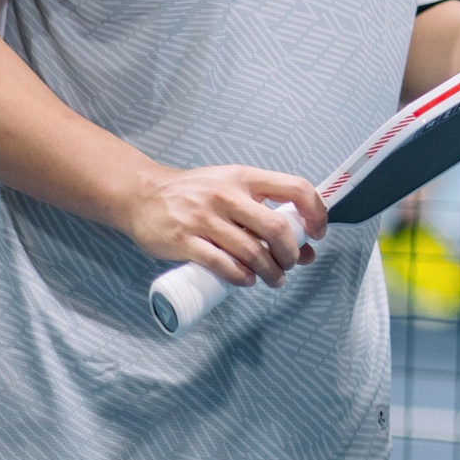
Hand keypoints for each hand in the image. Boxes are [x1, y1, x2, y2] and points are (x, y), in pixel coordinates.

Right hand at [119, 165, 325, 287]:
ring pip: (252, 251)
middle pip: (276, 227)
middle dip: (291, 253)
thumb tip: (306, 249)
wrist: (143, 194)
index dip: (316, 213)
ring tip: (274, 279)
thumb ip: (266, 212)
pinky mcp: (184, 240)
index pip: (296, 188)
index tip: (317, 234)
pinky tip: (247, 281)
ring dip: (270, 272)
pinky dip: (241, 277)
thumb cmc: (196, 194)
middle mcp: (227, 195)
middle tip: (290, 264)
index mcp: (245, 178)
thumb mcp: (233, 189)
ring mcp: (204, 218)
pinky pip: (221, 264)